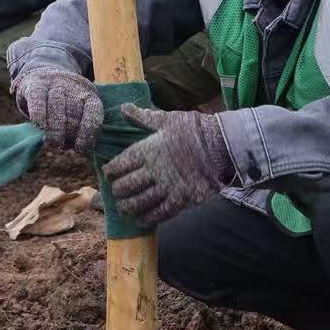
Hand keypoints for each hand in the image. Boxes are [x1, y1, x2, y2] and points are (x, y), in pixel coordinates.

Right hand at [14, 68, 102, 154]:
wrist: (43, 75)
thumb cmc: (64, 105)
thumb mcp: (77, 113)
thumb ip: (78, 129)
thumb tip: (79, 149)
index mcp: (90, 96)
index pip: (94, 112)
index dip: (88, 132)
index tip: (80, 149)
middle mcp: (74, 88)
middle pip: (74, 110)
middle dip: (69, 132)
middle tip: (62, 146)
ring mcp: (55, 84)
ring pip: (56, 104)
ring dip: (55, 127)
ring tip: (53, 143)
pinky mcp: (36, 84)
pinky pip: (38, 98)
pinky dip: (39, 112)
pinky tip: (38, 125)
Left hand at [102, 105, 234, 227]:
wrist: (222, 145)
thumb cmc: (194, 129)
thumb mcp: (167, 119)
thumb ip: (144, 117)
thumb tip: (124, 108)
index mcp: (149, 149)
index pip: (122, 163)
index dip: (111, 171)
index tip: (107, 174)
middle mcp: (155, 169)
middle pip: (128, 185)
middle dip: (118, 191)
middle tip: (115, 192)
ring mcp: (168, 186)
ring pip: (141, 201)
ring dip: (128, 207)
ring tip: (122, 209)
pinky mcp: (182, 198)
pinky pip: (161, 213)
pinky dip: (149, 218)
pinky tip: (141, 220)